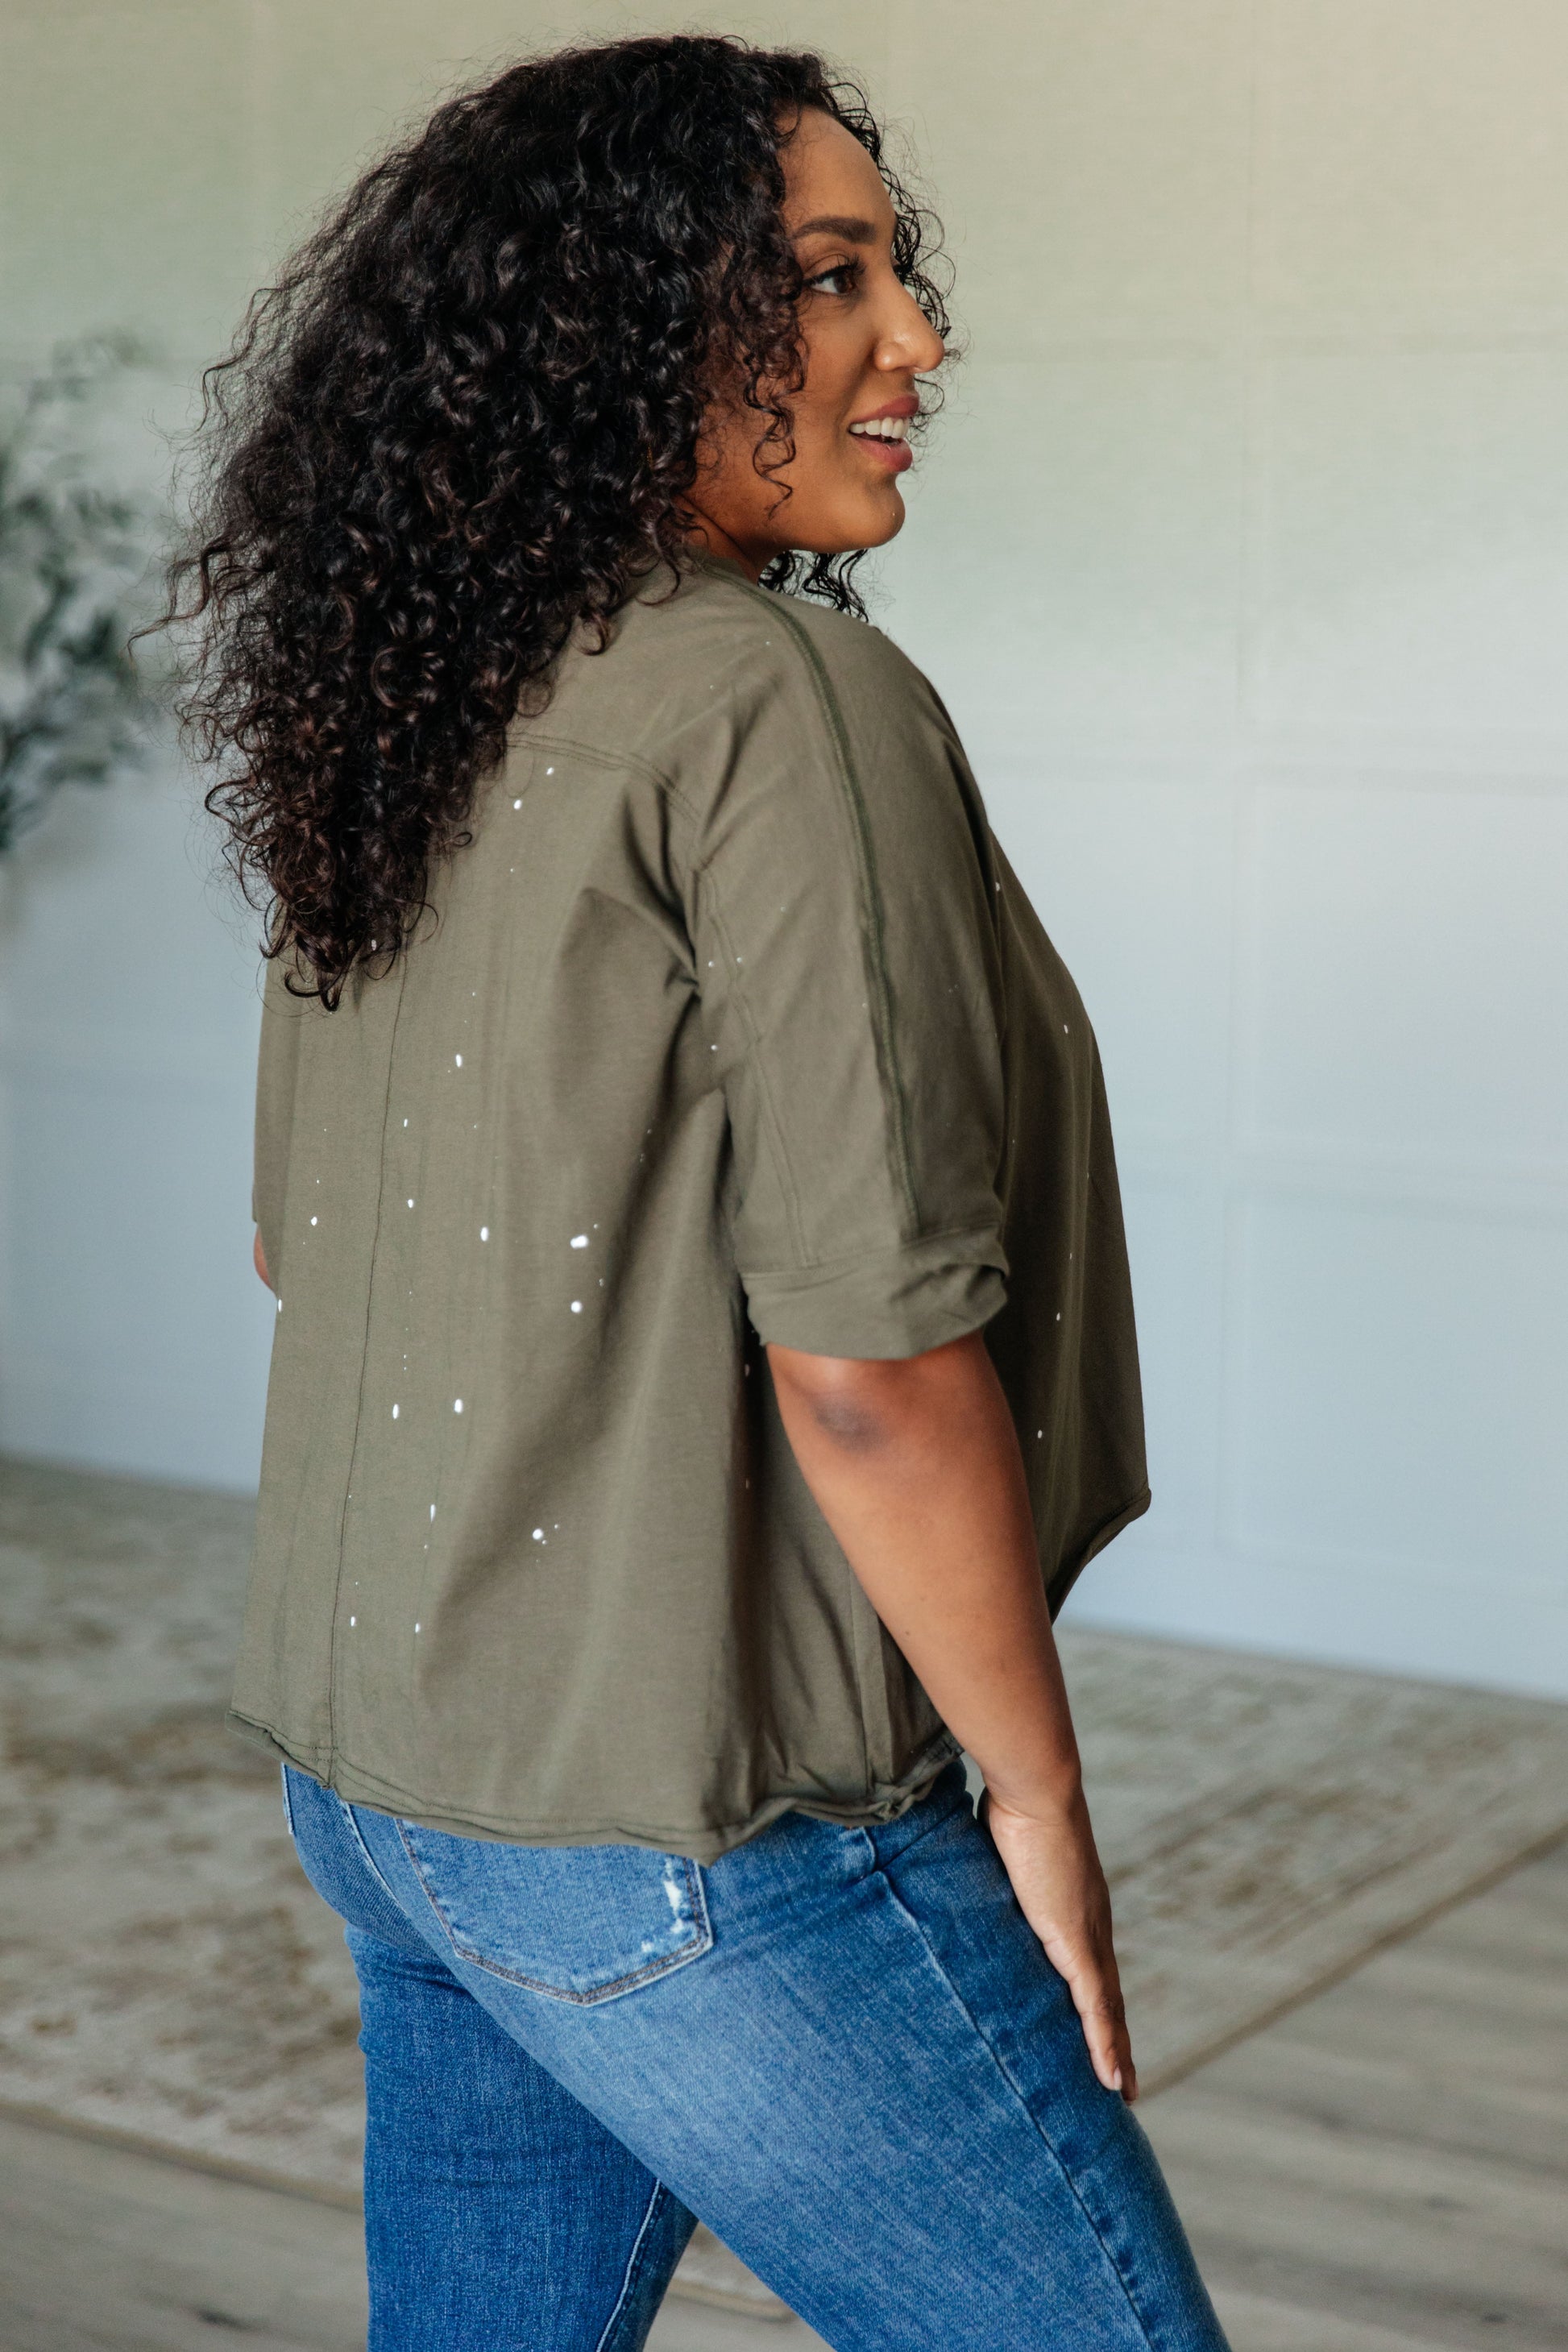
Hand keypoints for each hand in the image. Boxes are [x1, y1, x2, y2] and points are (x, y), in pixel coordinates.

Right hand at [982, 1785, 1135, 2102]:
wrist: (1035, 1787)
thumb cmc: (1012, 1803)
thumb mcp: (995, 1849)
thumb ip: (982, 1869)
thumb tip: (946, 1862)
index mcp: (1074, 1905)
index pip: (1090, 1965)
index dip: (1097, 2002)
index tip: (1103, 2032)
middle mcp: (1090, 1924)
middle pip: (1108, 1997)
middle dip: (1116, 2038)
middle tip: (1125, 2081)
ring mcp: (1087, 1936)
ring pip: (1108, 2011)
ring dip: (1117, 2053)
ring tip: (1125, 2092)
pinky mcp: (1077, 1944)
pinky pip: (1095, 2008)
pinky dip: (1106, 2045)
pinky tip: (1114, 2080)